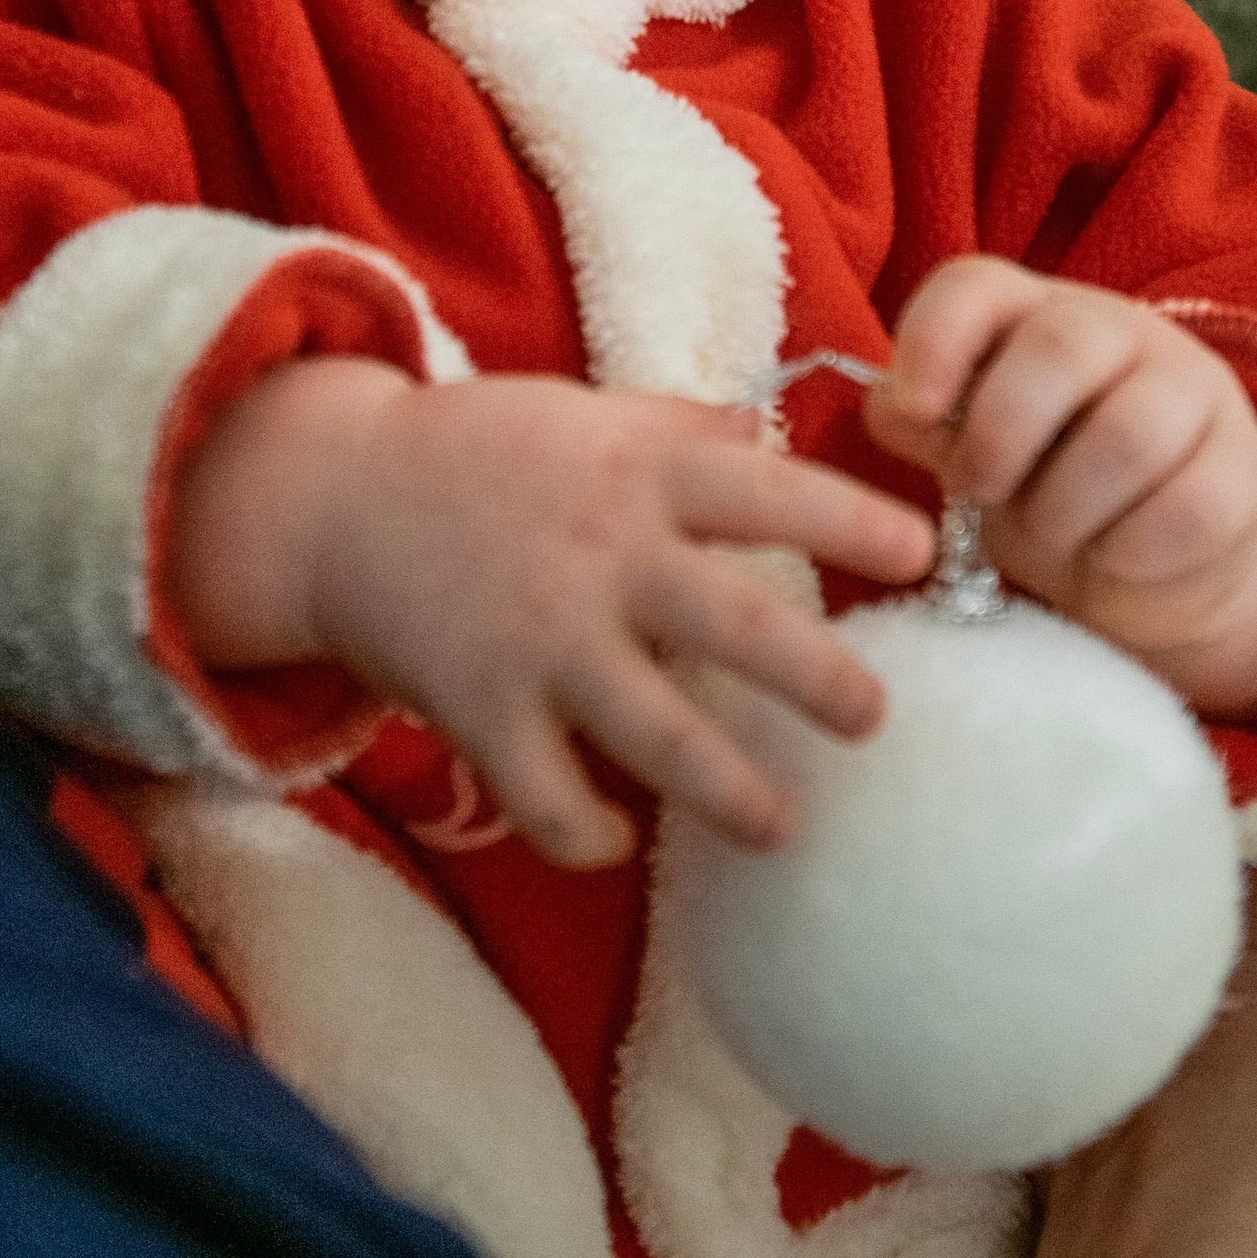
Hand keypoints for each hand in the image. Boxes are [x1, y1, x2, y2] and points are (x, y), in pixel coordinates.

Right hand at [167, 359, 935, 869]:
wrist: (333, 496)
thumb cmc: (477, 451)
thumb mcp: (587, 414)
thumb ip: (682, 429)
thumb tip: (775, 428)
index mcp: (637, 473)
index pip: (763, 490)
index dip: (848, 520)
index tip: (922, 552)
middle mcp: (602, 557)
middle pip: (729, 620)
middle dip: (812, 676)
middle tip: (873, 717)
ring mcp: (542, 640)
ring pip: (652, 730)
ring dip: (726, 789)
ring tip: (782, 827)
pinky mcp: (483, 710)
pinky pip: (547, 795)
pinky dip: (585, 833)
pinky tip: (618, 843)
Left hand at [865, 258, 1256, 719]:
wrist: (1151, 559)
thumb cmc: (1037, 482)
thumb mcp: (968, 447)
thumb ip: (922, 420)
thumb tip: (894, 406)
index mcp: (1031, 312)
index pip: (975, 286)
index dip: (934, 339)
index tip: (912, 409)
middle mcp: (1118, 330)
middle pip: (1060, 349)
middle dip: (1000, 435)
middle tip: (981, 492)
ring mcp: (1192, 389)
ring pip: (1129, 436)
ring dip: (1065, 508)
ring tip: (1050, 532)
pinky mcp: (1245, 465)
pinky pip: (1189, 507)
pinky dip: (1131, 550)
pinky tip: (1112, 556)